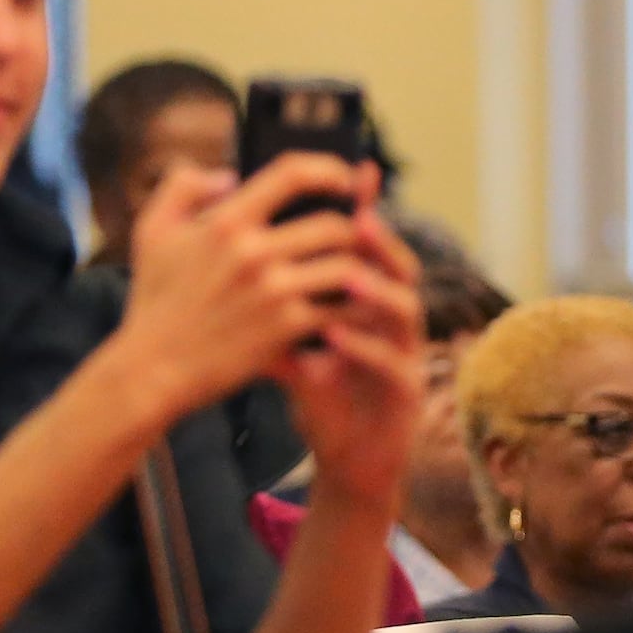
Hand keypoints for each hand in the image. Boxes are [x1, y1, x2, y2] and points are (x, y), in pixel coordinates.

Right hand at [110, 153, 393, 425]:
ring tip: (365, 272)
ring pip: (346, 266)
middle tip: (361, 238)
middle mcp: (253, 251)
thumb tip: (227, 175)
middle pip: (334, 225)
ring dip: (362, 269)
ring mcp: (273, 290)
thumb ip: (182, 187)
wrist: (153, 369)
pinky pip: (341, 309)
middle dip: (354, 230)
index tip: (344, 179)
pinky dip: (354, 307)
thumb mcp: (152, 231)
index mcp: (226, 221)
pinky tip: (355, 308)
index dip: (328, 168)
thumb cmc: (154, 300)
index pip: (292, 174)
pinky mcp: (286, 327)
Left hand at [271, 201, 425, 514]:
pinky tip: (336, 339)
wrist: (347, 455)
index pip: (370, 247)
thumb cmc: (321, 393)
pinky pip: (393, 366)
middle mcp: (394, 320)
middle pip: (400, 268)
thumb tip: (226, 255)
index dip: (365, 211)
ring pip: (406, 312)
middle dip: (379, 242)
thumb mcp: (289, 341)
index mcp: (369, 300)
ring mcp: (406, 355)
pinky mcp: (405, 394)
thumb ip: (268, 302)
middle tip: (355, 219)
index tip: (350, 176)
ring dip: (378, 292)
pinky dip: (367, 350)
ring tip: (347, 276)